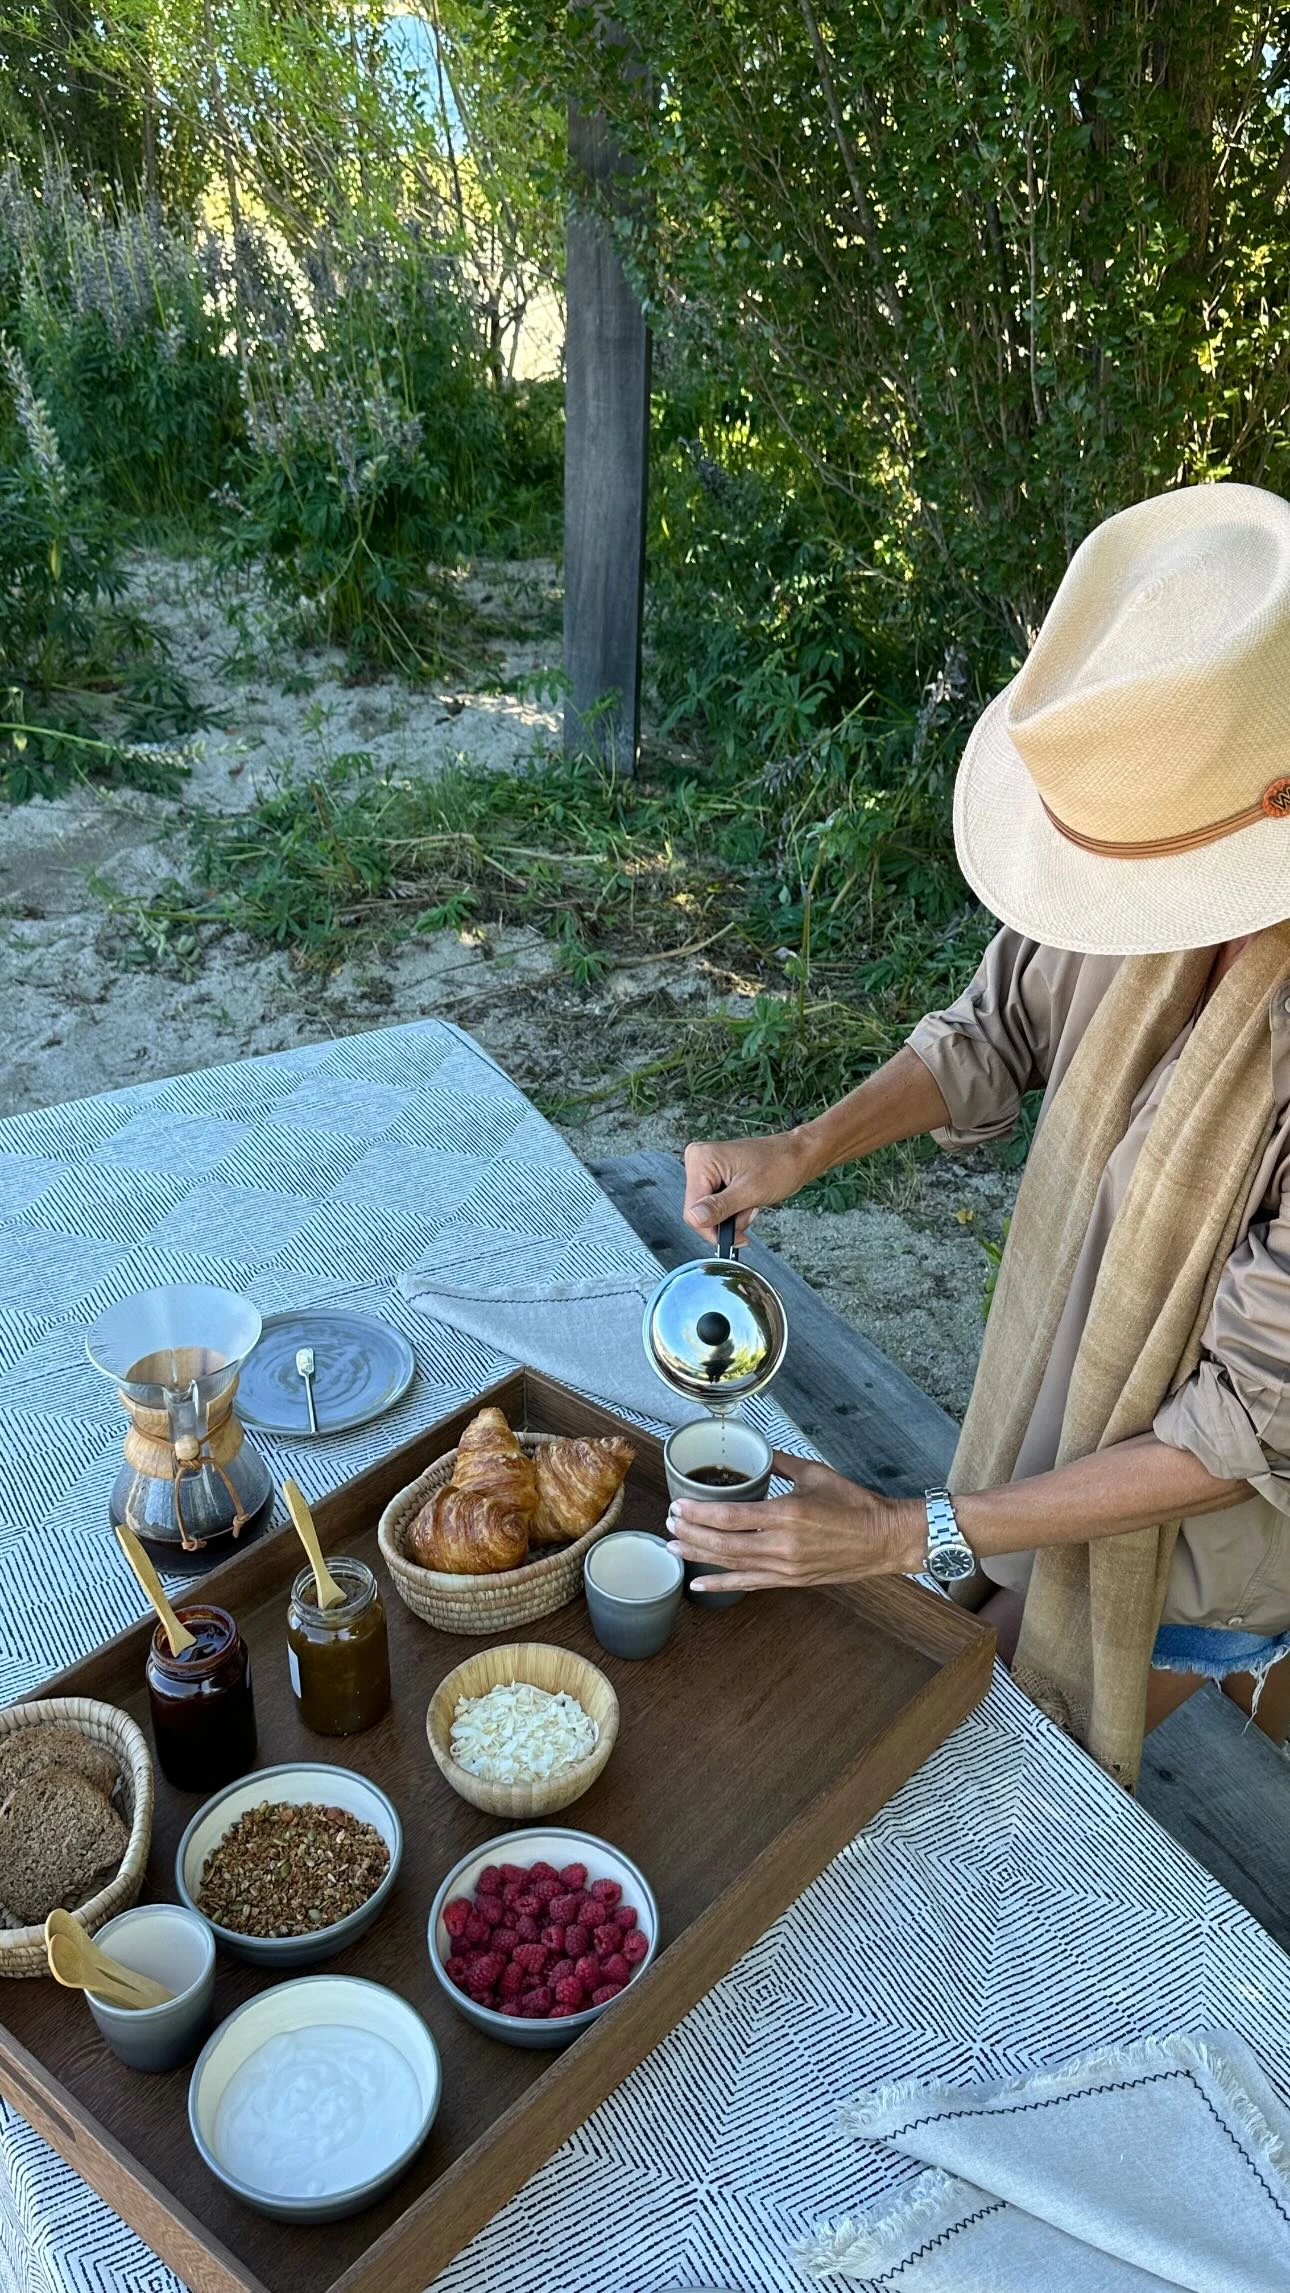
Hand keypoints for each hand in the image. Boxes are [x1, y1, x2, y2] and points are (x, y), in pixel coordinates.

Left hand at [666, 1452, 926, 1592]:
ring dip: (699, 1556)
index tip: (677, 1506)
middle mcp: (782, 1544)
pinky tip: (699, 1585)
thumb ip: (780, 1463)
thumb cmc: (853, 1504)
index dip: (699, 1513)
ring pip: (731, 1565)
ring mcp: (785, 1567)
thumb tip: (756, 1452)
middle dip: (691, 1533)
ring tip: (673, 1547)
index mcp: (786, 1514)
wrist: (883, 1539)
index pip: (730, 1516)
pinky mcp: (790, 1581)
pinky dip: (722, 1585)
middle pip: (723, 1543)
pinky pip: (749, 1584)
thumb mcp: (814, 1473)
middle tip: (668, 1523)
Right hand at [682, 1131, 816, 1246]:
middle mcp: (699, 1160)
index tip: (735, 1236)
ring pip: (709, 1210)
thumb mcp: (750, 1191)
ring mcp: (707, 1167)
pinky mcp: (715, 1175)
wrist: (798, 1155)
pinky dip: (734, 1208)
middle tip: (749, 1211)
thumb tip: (695, 1218)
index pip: (692, 1210)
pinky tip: (748, 1200)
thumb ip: (719, 1207)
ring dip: (733, 1215)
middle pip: (699, 1210)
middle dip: (726, 1220)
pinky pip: (717, 1203)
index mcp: (702, 1159)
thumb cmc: (781, 1165)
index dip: (713, 1228)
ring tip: (751, 1203)